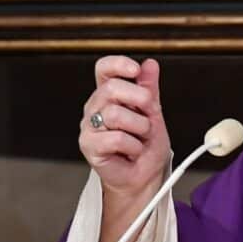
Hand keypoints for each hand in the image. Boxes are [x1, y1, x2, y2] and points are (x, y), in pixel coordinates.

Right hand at [78, 56, 169, 201]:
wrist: (145, 177)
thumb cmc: (146, 146)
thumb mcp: (153, 114)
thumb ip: (149, 89)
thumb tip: (150, 64)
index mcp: (109, 95)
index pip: (104, 69)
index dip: (118, 64)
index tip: (136, 71)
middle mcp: (96, 107)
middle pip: (111, 88)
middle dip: (140, 100)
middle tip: (150, 115)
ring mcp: (90, 126)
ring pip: (115, 114)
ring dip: (139, 127)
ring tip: (141, 138)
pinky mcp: (89, 145)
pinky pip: (115, 138)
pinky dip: (133, 146)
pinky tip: (133, 151)